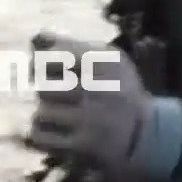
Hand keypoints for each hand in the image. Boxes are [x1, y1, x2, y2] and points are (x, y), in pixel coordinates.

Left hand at [25, 32, 181, 181]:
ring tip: (65, 117)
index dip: (40, 62)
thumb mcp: (105, 60)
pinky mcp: (82, 146)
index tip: (41, 68)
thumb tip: (36, 36)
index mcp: (107, 62)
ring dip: (46, 115)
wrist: (145, 134)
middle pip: (43, 86)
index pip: (54, 55)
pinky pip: (38, 136)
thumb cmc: (116, 90)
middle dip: (46, 91)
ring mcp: (91, 119)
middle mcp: (101, 88)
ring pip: (41, 112)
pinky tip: (58, 134)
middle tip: (61, 97)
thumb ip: (70, 46)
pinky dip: (41, 136)